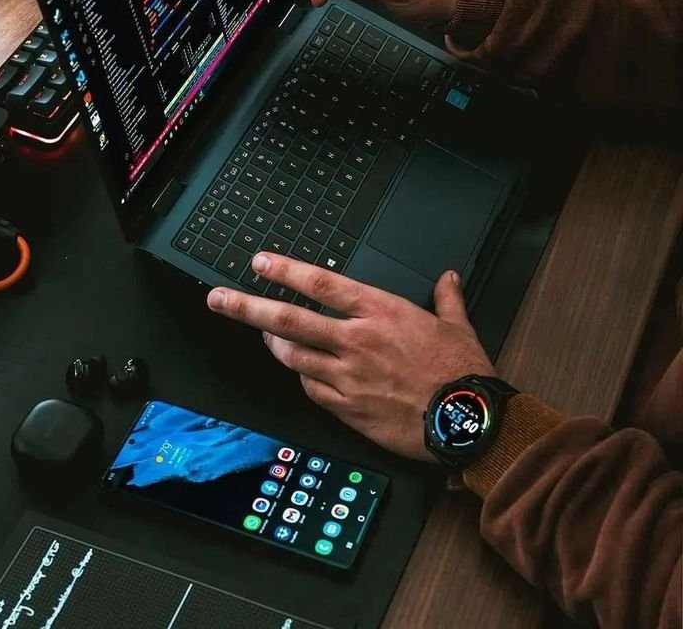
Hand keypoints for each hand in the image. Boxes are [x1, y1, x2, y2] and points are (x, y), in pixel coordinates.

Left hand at [206, 253, 494, 461]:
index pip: (321, 285)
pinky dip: (303, 377)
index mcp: (380, 313)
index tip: (259, 263)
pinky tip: (301, 372)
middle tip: (220, 299)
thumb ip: (446, 299)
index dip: (285, 272)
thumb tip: (448, 279)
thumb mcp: (457, 326)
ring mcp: (347, 377)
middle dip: (248, 307)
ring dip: (272, 344)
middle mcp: (356, 341)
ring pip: (293, 357)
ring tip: (261, 334)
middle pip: (289, 320)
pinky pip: (312, 390)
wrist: (466, 422)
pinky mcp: (347, 409)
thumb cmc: (462, 372)